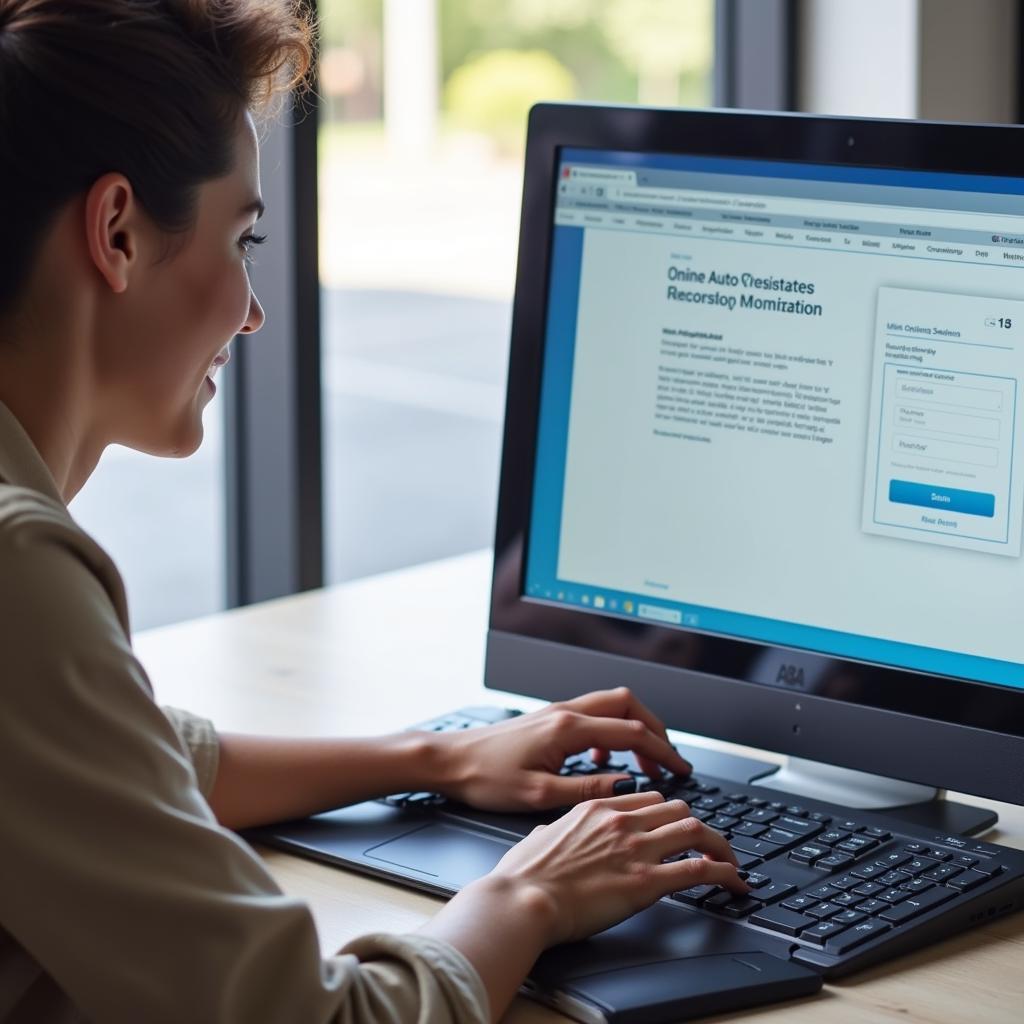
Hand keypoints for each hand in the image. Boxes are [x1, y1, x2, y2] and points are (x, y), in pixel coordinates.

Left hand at [432, 686, 691, 811]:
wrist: (449, 761)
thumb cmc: (485, 778)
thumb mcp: (539, 795)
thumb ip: (586, 790)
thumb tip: (624, 787)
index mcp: (568, 729)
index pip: (632, 733)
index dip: (663, 752)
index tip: (682, 770)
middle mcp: (565, 713)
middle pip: (628, 706)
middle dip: (656, 731)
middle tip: (669, 761)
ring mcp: (556, 713)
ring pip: (611, 706)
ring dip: (634, 730)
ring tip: (643, 763)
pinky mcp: (548, 720)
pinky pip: (592, 716)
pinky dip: (610, 733)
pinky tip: (602, 762)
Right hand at [481, 790, 748, 946]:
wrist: (522, 899)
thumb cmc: (523, 875)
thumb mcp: (536, 837)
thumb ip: (552, 831)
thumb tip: (548, 834)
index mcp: (595, 807)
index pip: (649, 798)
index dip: (669, 812)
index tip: (676, 825)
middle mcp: (620, 821)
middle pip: (678, 808)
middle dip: (697, 826)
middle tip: (708, 844)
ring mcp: (636, 848)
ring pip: (696, 830)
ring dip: (719, 846)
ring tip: (730, 862)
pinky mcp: (646, 881)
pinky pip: (699, 869)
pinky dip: (724, 873)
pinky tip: (734, 882)